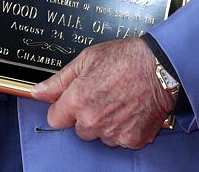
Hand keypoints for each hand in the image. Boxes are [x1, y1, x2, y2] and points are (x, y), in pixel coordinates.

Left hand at [31, 38, 173, 148]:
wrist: (160, 66)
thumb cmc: (125, 58)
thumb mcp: (87, 59)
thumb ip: (59, 79)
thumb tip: (37, 92)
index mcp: (77, 100)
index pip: (55, 118)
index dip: (63, 107)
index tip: (73, 99)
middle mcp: (92, 120)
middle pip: (79, 129)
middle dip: (86, 115)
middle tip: (102, 94)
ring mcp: (113, 133)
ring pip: (100, 135)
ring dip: (106, 123)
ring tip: (119, 99)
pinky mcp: (132, 140)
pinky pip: (120, 139)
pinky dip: (125, 128)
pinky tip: (131, 108)